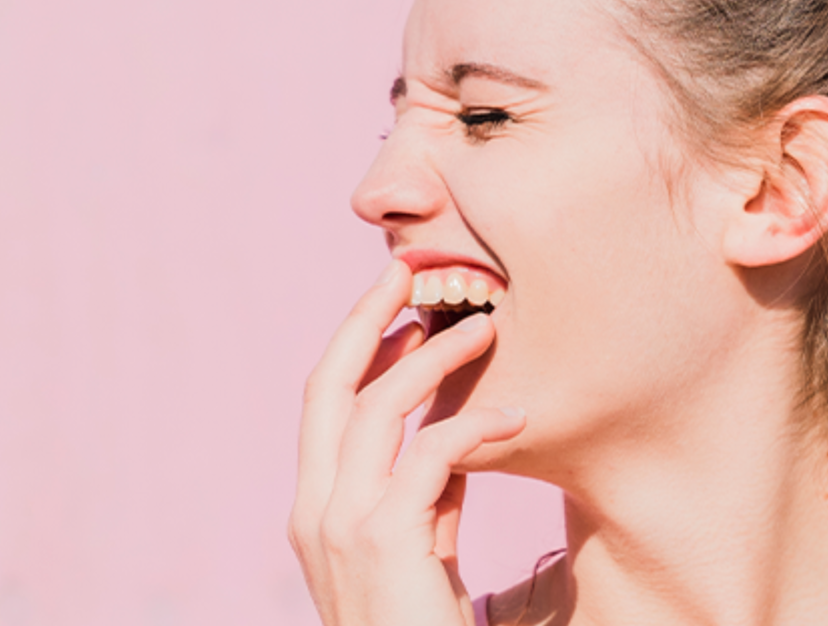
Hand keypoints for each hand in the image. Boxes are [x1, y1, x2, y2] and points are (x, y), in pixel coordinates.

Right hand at [290, 260, 526, 625]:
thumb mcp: (421, 557)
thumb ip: (429, 502)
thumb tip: (458, 445)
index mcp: (315, 512)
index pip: (324, 406)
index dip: (358, 348)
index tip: (402, 310)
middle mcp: (315, 511)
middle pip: (328, 385)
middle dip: (367, 320)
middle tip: (410, 270)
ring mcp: (341, 524)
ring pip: (377, 406)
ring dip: (434, 357)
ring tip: (485, 328)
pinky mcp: (383, 539)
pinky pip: (430, 454)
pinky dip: (471, 424)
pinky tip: (513, 416)